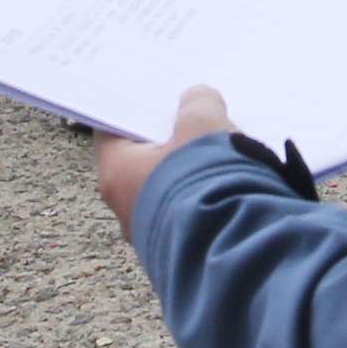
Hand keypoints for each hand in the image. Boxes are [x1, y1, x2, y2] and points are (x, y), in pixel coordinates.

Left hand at [92, 85, 234, 237]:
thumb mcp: (203, 127)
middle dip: (171, 138)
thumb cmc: (206, 186)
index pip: (112, 128)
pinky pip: (188, 212)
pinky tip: (232, 183)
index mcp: (116, 173)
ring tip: (225, 149)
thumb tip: (199, 99)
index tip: (156, 95)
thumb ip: (198, 105)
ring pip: (168, 187)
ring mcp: (151, 233)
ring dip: (191, 169)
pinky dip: (204, 195)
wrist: (234, 251)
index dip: (135, 108)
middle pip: (143, 159)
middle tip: (197, 117)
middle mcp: (125, 207)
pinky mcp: (179, 248)